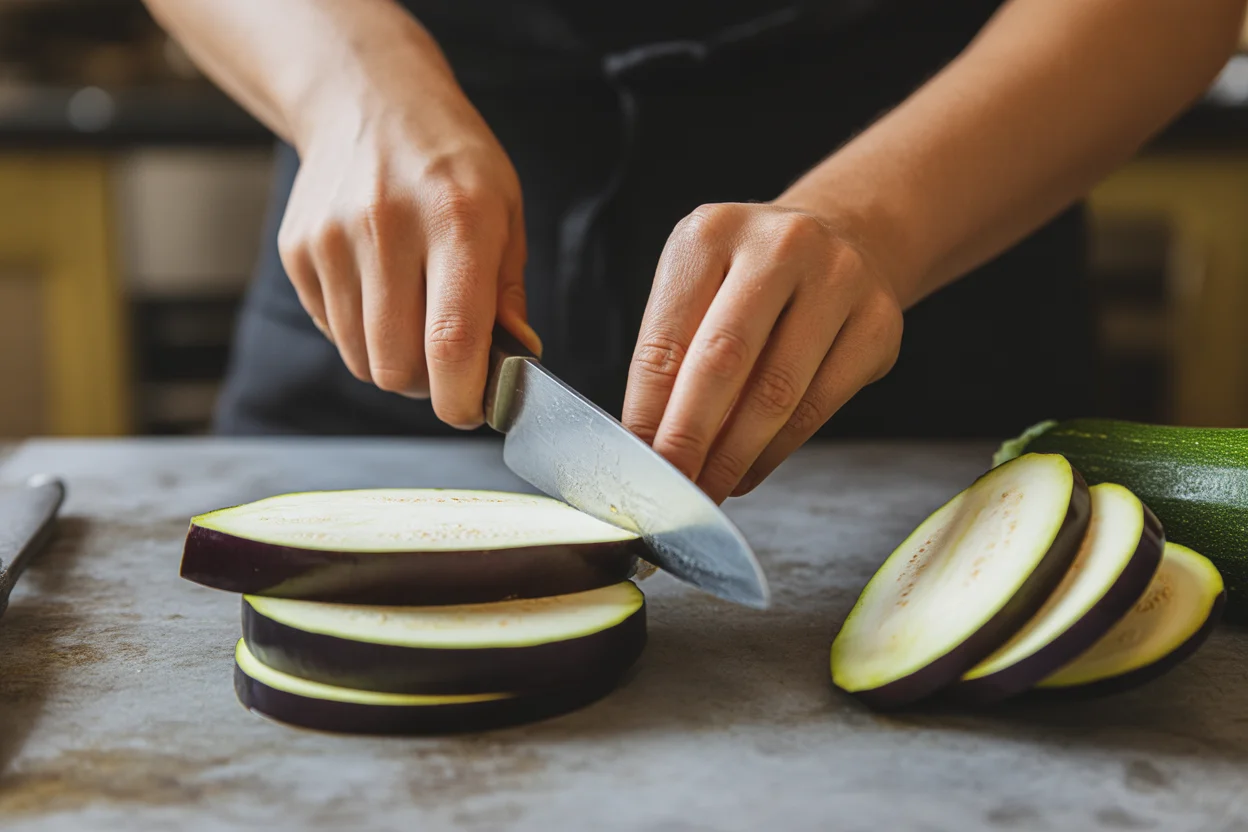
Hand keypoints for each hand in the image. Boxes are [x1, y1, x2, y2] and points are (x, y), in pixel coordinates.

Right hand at [277, 38, 538, 427]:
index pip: (451, 341)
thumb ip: (506, 291)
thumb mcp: (504, 210)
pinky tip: (379, 289)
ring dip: (393, 360)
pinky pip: (332, 331)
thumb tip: (517, 361)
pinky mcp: (298, 250)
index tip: (473, 410)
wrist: (368, 99)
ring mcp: (333, 239)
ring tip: (414, 317)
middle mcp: (388, 228)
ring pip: (361, 359)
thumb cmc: (451, 161)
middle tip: (448, 362)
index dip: (462, 397)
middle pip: (397, 365)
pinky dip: (359, 332)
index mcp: (456, 220)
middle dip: (428, 384)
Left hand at [622, 203, 903, 502]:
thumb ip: (672, 352)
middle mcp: (780, 246)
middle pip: (723, 361)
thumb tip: (648, 439)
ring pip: (777, 393)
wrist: (844, 238)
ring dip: (734, 455)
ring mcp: (838, 281)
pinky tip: (750, 470)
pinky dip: (776, 451)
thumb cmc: (751, 276)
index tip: (638, 457)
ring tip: (709, 486)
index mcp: (713, 233)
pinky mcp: (878, 325)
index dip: (647, 408)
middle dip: (690, 436)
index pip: (667, 337)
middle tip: (673, 483)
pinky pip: (818, 406)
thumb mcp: (699, 286)